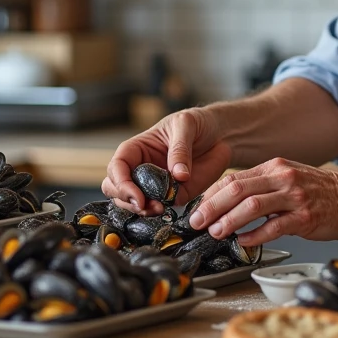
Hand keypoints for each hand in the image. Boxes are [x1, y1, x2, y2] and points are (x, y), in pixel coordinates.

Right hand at [102, 108, 231, 215]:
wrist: (221, 135)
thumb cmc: (198, 123)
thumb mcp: (186, 125)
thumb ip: (180, 148)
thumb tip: (178, 175)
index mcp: (137, 149)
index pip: (117, 167)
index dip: (120, 182)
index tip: (136, 194)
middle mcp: (141, 169)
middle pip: (116, 189)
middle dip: (125, 199)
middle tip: (144, 204)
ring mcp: (155, 185)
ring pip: (133, 204)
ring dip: (140, 210)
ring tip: (159, 209)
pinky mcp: (173, 197)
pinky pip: (159, 209)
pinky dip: (159, 214)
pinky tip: (168, 210)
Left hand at [189, 158, 337, 246]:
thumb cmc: (321, 192)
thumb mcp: (288, 178)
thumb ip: (262, 186)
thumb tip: (229, 202)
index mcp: (274, 167)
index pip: (233, 178)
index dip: (210, 194)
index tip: (196, 208)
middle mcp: (283, 178)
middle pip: (237, 189)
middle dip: (212, 207)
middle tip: (197, 221)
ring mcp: (295, 197)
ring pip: (252, 206)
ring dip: (229, 220)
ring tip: (215, 232)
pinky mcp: (305, 217)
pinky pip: (274, 227)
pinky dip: (256, 235)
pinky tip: (244, 241)